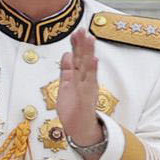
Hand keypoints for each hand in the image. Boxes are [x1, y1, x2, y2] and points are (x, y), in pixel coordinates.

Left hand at [55, 27, 103, 152]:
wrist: (80, 129)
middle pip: (83, 59)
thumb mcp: (66, 85)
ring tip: (90, 39)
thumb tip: (66, 54)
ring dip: (89, 53)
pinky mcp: (87, 98)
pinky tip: (93, 60)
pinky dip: (92, 71)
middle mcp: (84, 81)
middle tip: (82, 30)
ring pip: (87, 67)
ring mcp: (87, 88)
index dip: (76, 45)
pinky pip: (89, 83)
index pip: (77, 58)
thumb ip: (67, 70)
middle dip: (82, 44)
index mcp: (78, 78)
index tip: (76, 31)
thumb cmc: (74, 108)